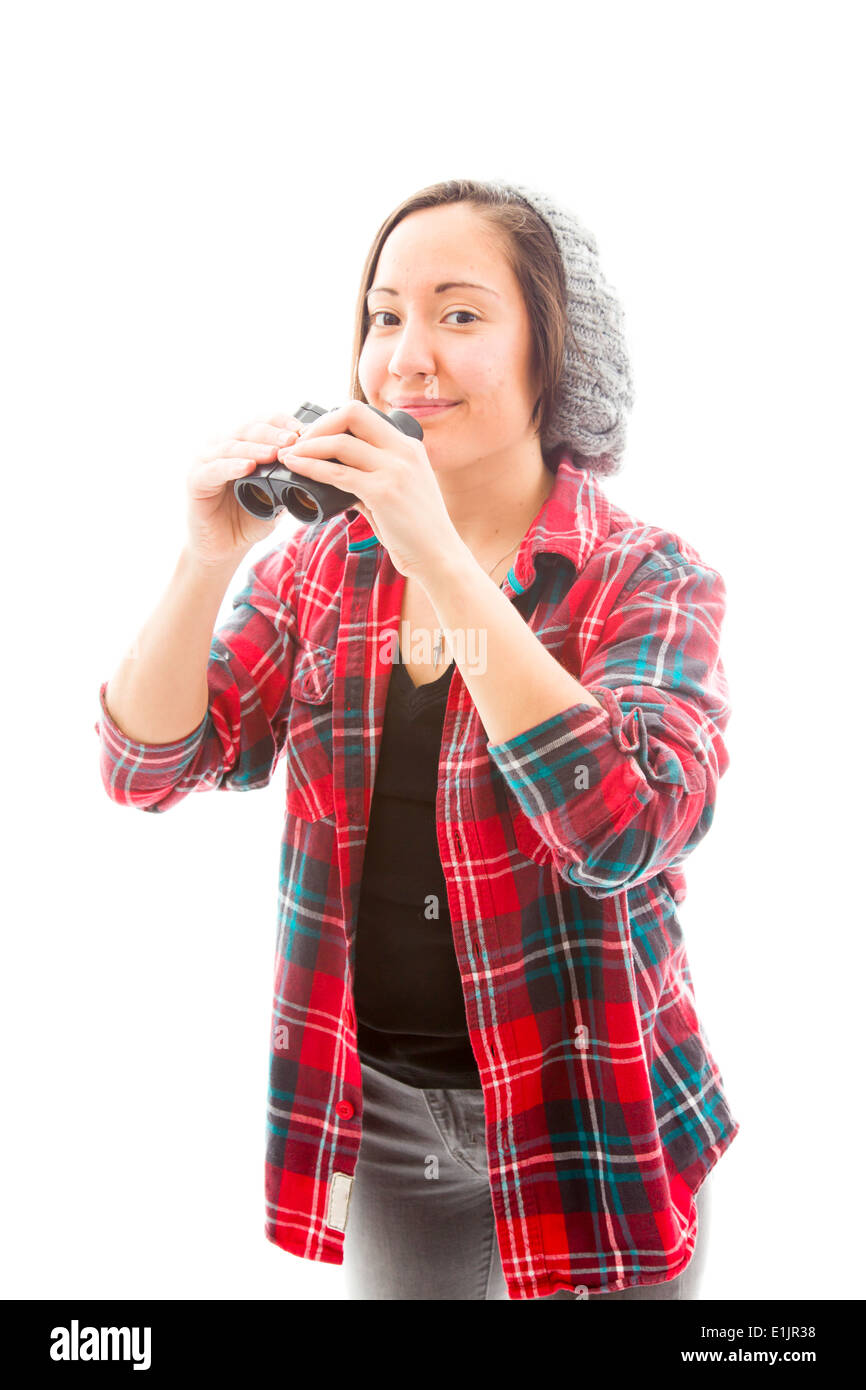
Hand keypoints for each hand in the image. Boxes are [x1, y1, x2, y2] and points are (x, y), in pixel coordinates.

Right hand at [186, 412, 304, 567]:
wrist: (224, 549)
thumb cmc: (247, 519)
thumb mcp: (276, 496)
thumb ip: (289, 479)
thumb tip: (316, 467)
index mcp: (241, 445)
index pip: (263, 423)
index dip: (282, 423)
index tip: (303, 431)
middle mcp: (221, 447)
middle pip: (248, 429)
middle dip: (273, 434)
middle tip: (293, 440)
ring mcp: (206, 461)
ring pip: (231, 446)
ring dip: (255, 448)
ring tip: (275, 453)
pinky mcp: (195, 480)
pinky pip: (214, 469)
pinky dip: (232, 466)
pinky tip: (248, 467)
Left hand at [276, 400, 461, 579]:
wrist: (440, 557)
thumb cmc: (418, 531)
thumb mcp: (399, 492)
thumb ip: (371, 479)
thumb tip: (338, 477)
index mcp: (409, 446)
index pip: (364, 414)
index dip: (333, 420)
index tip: (315, 437)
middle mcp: (404, 450)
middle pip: (352, 413)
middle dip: (319, 425)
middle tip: (300, 443)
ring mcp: (395, 470)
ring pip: (340, 443)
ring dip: (308, 447)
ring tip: (289, 456)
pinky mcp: (383, 492)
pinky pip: (338, 474)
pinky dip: (312, 468)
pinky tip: (297, 469)